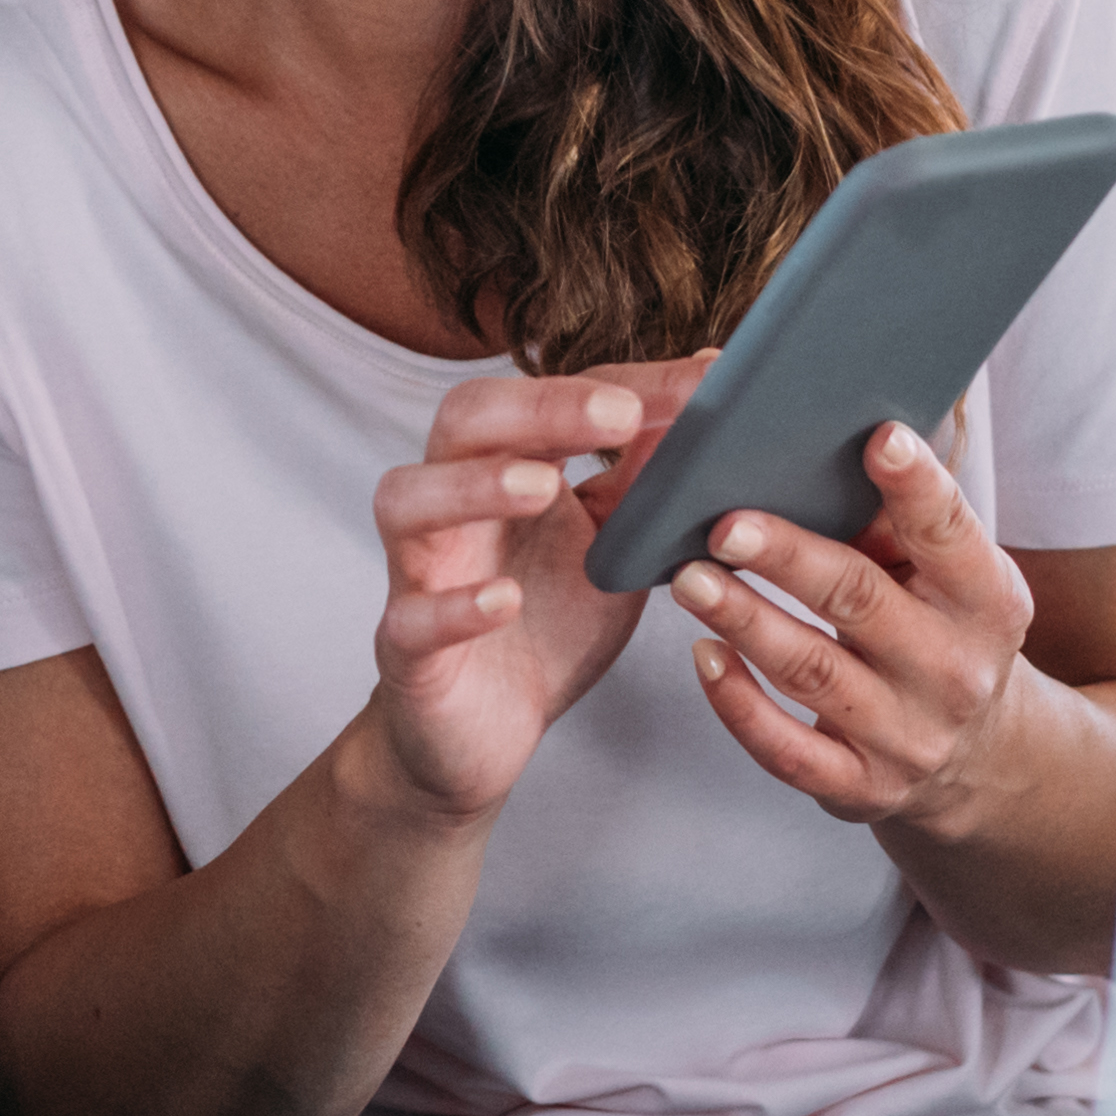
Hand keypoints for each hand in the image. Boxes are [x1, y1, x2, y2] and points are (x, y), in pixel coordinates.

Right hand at [357, 355, 715, 826]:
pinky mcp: (407, 650)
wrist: (483, 732)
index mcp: (504, 467)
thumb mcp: (611, 546)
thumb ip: (643, 482)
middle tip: (617, 416)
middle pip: (463, 421)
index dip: (620, 388)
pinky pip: (410, 618)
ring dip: (472, 486)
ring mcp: (420, 572)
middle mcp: (452, 504)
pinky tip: (504, 602)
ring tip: (540, 486)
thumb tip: (708, 399)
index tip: (700, 383)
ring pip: (407, 502)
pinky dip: (454, 606)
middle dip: (538, 408)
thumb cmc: (546, 622)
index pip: (548, 399)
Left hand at [666, 419, 1055, 841]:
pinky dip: (738, 703)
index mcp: (987, 601)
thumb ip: (898, 524)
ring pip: (812, 671)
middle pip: (860, 599)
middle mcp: (953, 670)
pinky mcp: (858, 787)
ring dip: (744, 619)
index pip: (951, 534)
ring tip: (688, 578)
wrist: (974, 759)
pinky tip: (703, 654)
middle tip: (723, 522)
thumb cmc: (940, 633)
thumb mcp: (950, 582)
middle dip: (788, 556)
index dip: (917, 486)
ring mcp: (906, 735)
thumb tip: (826, 438)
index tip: (878, 437)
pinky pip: (786, 749)